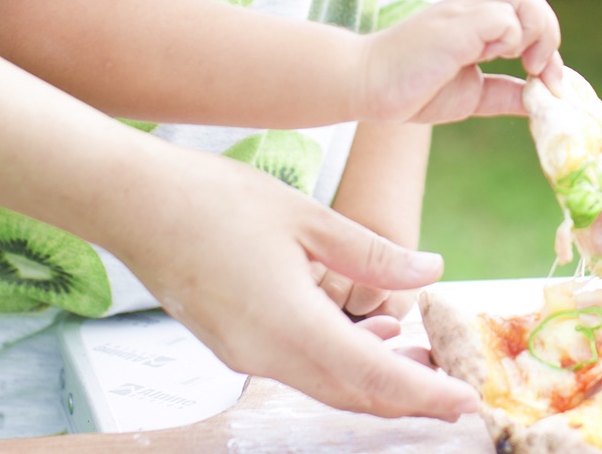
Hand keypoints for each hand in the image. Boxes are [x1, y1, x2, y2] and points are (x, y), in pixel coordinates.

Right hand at [112, 151, 478, 419]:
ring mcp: (244, 354)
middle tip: (456, 388)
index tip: (468, 401)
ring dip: (375, 380)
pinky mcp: (231, 343)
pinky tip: (368, 331)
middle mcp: (266, 354)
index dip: (425, 394)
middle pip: (352, 394)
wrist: (133, 204)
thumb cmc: (215, 200)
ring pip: (325, 384)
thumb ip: (373, 253)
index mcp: (291, 325)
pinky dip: (340, 362)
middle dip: (408, 397)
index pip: (374, 377)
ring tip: (421, 355)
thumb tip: (431, 269)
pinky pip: (298, 367)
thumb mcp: (308, 218)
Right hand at [357, 0, 563, 122]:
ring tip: (523, 64)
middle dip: (547, 31)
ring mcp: (461, 13)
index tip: (549, 84)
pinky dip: (510, 40)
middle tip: (539, 70)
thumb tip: (539, 101)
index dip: (549, 45)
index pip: (527, 10)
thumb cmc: (411, 89)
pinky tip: (494, 62)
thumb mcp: (472, 94)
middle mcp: (471, 8)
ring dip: (534, 30)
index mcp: (477, 20)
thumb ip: (504, 92)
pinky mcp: (453, 26)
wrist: (366, 86)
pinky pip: (500, 17)